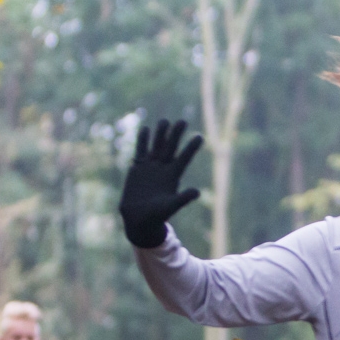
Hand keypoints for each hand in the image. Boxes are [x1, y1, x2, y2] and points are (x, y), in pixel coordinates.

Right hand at [119, 119, 202, 248]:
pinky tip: (145, 129)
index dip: (191, 148)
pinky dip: (142, 141)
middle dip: (176, 135)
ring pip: (156, 147)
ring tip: (164, 121)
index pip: (184, 159)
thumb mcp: (170, 207)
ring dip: (160, 135)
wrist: (139, 219)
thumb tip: (197, 192)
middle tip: (182, 121)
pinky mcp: (138, 168)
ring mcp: (150, 167)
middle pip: (171, 148)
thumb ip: (182, 198)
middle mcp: (163, 169)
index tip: (200, 136)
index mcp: (173, 177)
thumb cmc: (156, 216)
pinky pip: (141, 151)